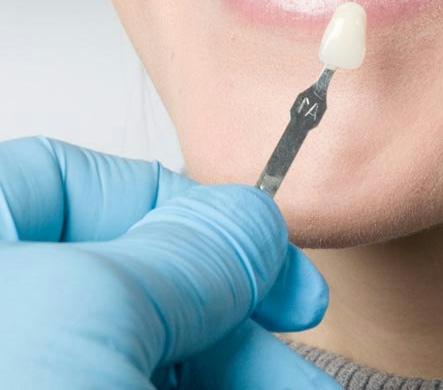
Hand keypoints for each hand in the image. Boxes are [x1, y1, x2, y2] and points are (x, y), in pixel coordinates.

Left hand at [0, 136, 342, 389]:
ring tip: (306, 387)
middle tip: (298, 317)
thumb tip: (250, 223)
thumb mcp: (96, 315)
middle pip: (128, 271)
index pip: (64, 179)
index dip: (170, 198)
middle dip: (232, 297)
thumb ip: (186, 253)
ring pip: (148, 344)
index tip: (250, 243)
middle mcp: (2, 317)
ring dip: (244, 358)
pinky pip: (146, 389)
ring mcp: (24, 377)